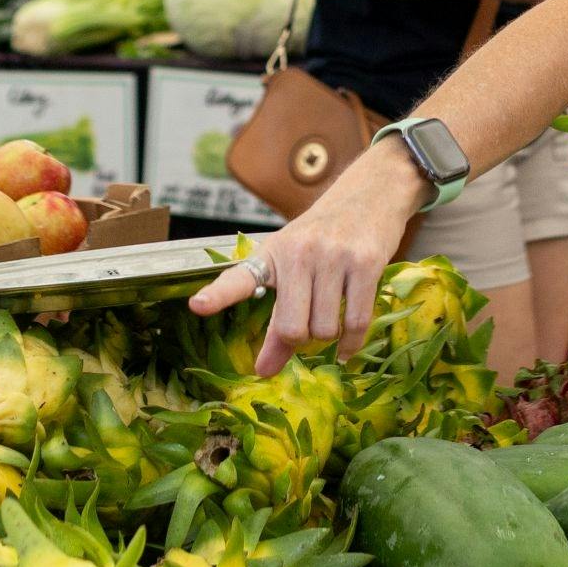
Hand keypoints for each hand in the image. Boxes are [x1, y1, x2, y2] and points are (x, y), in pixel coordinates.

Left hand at [188, 144, 423, 373]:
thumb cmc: (323, 237)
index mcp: (271, 253)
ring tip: (330, 316)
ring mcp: (334, 256)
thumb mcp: (292, 268)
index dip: (218, 294)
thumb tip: (265, 372)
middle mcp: (299, 252)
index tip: (197, 306)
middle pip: (292, 328)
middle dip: (299, 340)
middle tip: (307, 325)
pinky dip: (350, 344)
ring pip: (324, 329)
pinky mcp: (365, 263)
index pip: (239, 278)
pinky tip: (345, 348)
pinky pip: (355, 322)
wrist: (370, 194)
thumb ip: (277, 321)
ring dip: (328, 338)